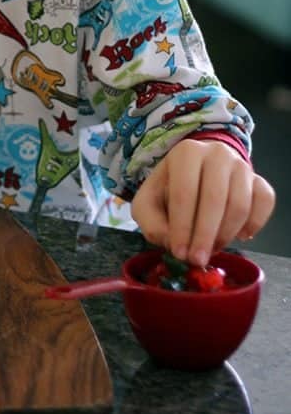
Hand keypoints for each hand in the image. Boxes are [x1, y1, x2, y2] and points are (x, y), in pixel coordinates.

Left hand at [131, 139, 275, 266]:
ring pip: (240, 205)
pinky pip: (264, 204)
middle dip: (204, 236)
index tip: (179, 252)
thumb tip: (172, 241)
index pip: (184, 192)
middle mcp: (217, 153)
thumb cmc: (171, 188)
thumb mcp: (148, 202)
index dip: (181, 227)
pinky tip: (240, 236)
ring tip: (211, 249)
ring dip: (225, 234)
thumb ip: (151, 222)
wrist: (198, 171)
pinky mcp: (259, 180)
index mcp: (186, 153)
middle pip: (214, 199)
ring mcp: (241, 166)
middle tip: (196, 260)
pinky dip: (255, 224)